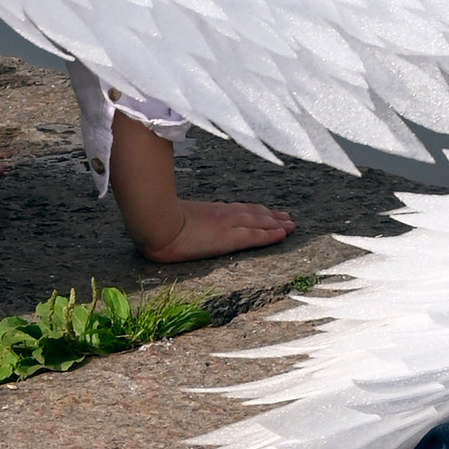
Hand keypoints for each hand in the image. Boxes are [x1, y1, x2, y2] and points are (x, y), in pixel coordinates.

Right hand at [134, 197, 295, 263]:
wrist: (157, 223)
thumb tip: (181, 224)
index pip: (239, 210)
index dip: (256, 211)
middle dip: (272, 216)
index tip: (269, 212)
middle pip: (254, 214)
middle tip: (288, 218)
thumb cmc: (158, 221)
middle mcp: (223, 215)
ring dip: (277, 224)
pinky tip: (283, 235)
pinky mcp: (229, 238)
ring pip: (259, 223)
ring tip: (292, 225)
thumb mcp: (174, 217)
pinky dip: (271, 234)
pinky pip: (255, 236)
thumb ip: (184, 219)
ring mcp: (227, 225)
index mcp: (211, 210)